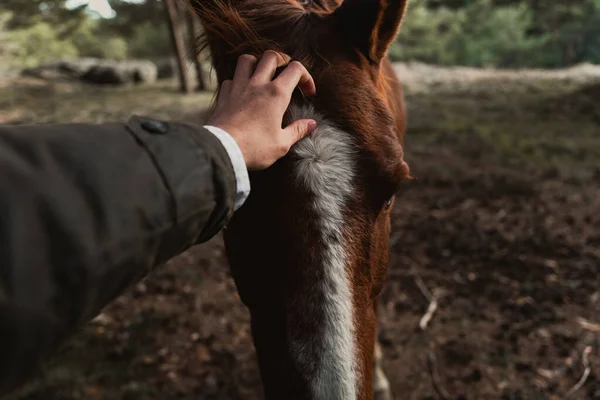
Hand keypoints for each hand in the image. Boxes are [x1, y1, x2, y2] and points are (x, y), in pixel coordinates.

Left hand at [207, 51, 317, 170]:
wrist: (222, 149)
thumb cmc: (254, 147)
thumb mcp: (282, 144)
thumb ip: (298, 131)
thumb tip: (311, 124)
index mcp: (277, 94)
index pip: (295, 69)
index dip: (306, 77)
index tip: (308, 93)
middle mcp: (258, 84)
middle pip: (271, 56)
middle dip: (283, 61)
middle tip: (286, 75)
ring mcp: (239, 87)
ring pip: (247, 59)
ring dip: (257, 63)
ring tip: (262, 75)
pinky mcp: (224, 95)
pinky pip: (231, 78)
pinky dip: (238, 81)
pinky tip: (242, 92)